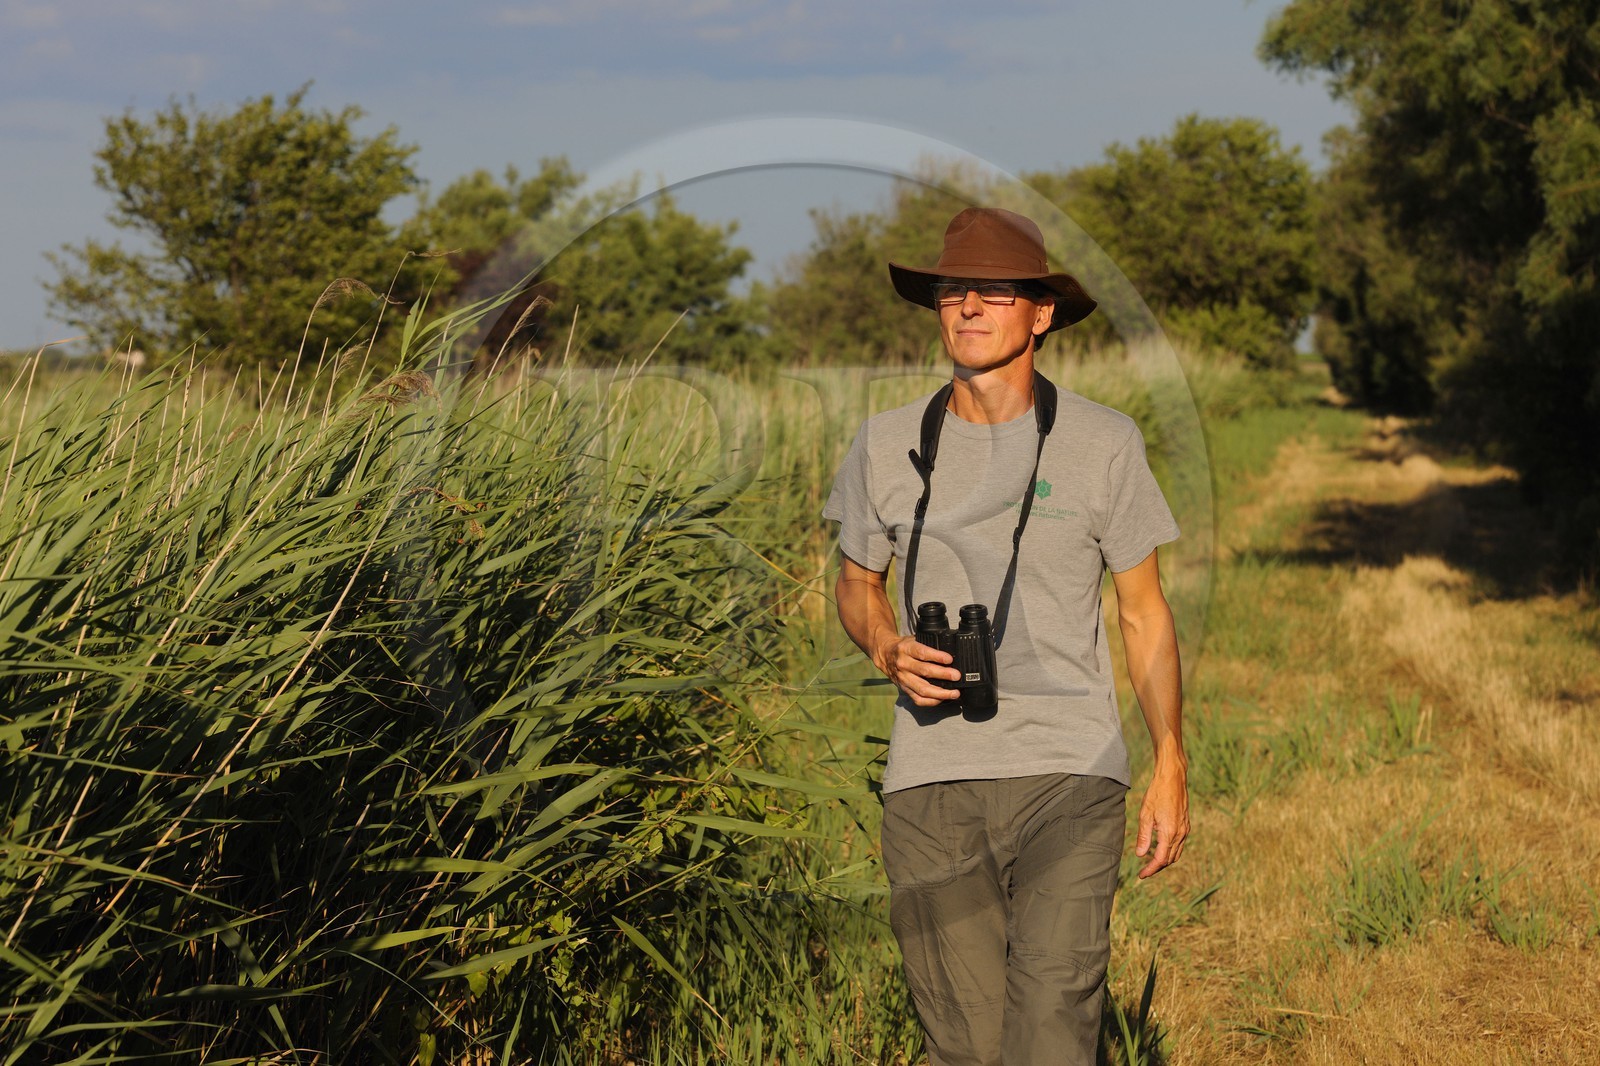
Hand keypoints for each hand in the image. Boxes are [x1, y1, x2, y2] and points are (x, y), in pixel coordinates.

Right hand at [874, 636, 960, 706]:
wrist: (885, 655)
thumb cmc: (904, 647)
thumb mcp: (913, 639)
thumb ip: (928, 644)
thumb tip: (950, 650)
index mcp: (906, 649)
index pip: (922, 653)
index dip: (937, 656)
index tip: (949, 659)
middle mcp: (903, 664)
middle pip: (924, 672)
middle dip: (943, 675)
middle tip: (956, 676)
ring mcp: (903, 679)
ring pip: (922, 689)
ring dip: (940, 693)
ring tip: (954, 693)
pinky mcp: (904, 689)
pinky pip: (918, 699)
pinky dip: (932, 701)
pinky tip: (942, 699)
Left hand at [1134, 761, 1188, 878]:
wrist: (1173, 778)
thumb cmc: (1157, 793)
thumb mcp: (1145, 814)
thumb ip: (1144, 836)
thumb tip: (1140, 855)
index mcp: (1169, 833)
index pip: (1160, 859)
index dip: (1151, 870)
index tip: (1141, 875)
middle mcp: (1180, 834)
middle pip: (1170, 859)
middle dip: (1157, 867)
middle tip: (1144, 871)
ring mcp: (1185, 830)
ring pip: (1176, 853)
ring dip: (1164, 860)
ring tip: (1151, 863)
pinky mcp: (1186, 825)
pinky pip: (1179, 844)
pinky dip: (1170, 851)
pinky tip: (1161, 848)